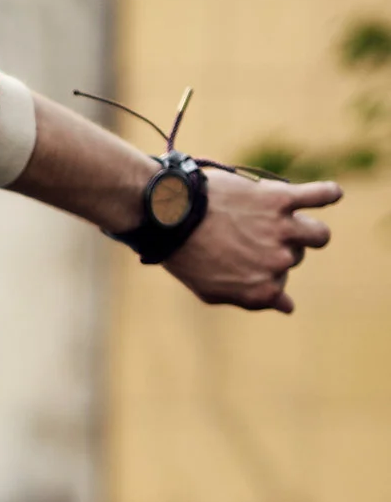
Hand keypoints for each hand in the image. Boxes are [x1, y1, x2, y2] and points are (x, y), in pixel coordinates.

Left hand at [170, 170, 340, 313]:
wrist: (171, 216)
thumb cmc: (186, 256)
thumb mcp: (212, 291)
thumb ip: (251, 299)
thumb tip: (288, 307)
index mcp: (263, 290)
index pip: (281, 289)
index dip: (265, 277)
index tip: (246, 267)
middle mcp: (279, 263)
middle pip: (295, 258)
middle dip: (277, 250)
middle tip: (248, 237)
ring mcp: (283, 231)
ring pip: (318, 235)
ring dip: (309, 233)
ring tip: (294, 225)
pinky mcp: (281, 200)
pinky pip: (319, 196)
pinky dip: (328, 194)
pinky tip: (331, 195)